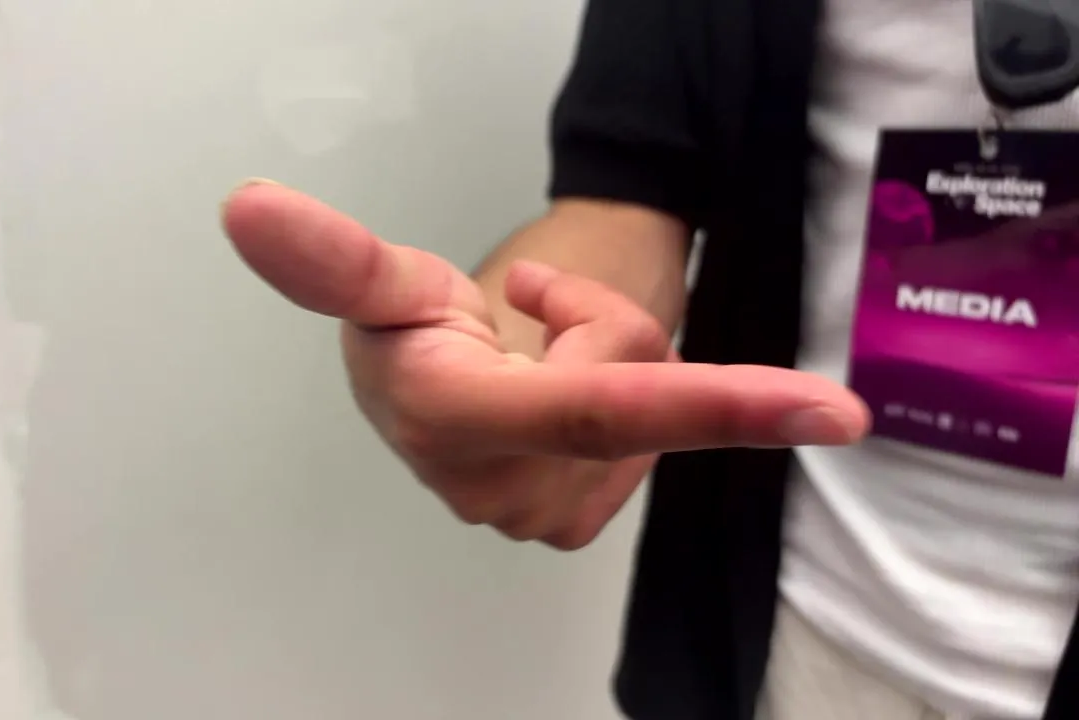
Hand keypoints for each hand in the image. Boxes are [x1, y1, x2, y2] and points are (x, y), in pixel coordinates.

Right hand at [222, 181, 869, 548]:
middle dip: (597, 324)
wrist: (416, 377)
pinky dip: (612, 404)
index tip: (833, 412)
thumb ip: (330, 254)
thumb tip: (245, 207)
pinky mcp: (566, 525)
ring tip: (534, 356)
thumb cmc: (407, 326)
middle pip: (633, 381)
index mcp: (453, 420)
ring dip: (604, 363)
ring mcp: (537, 516)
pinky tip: (553, 395)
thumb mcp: (384, 280)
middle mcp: (499, 490)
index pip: (597, 411)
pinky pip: (640, 443)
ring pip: (645, 410)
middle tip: (528, 311)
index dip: (715, 405)